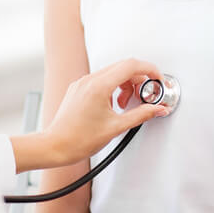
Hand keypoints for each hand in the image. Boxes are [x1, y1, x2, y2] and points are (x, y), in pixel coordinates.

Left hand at [43, 57, 171, 166]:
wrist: (56, 146)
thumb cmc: (79, 139)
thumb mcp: (116, 127)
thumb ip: (141, 115)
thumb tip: (158, 109)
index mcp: (99, 86)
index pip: (131, 66)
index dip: (149, 70)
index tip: (157, 79)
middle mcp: (89, 79)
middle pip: (123, 67)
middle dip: (138, 79)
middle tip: (145, 96)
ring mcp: (82, 82)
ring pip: (112, 72)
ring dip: (125, 84)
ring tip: (125, 105)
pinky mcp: (78, 87)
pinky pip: (100, 79)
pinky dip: (112, 87)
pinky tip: (113, 104)